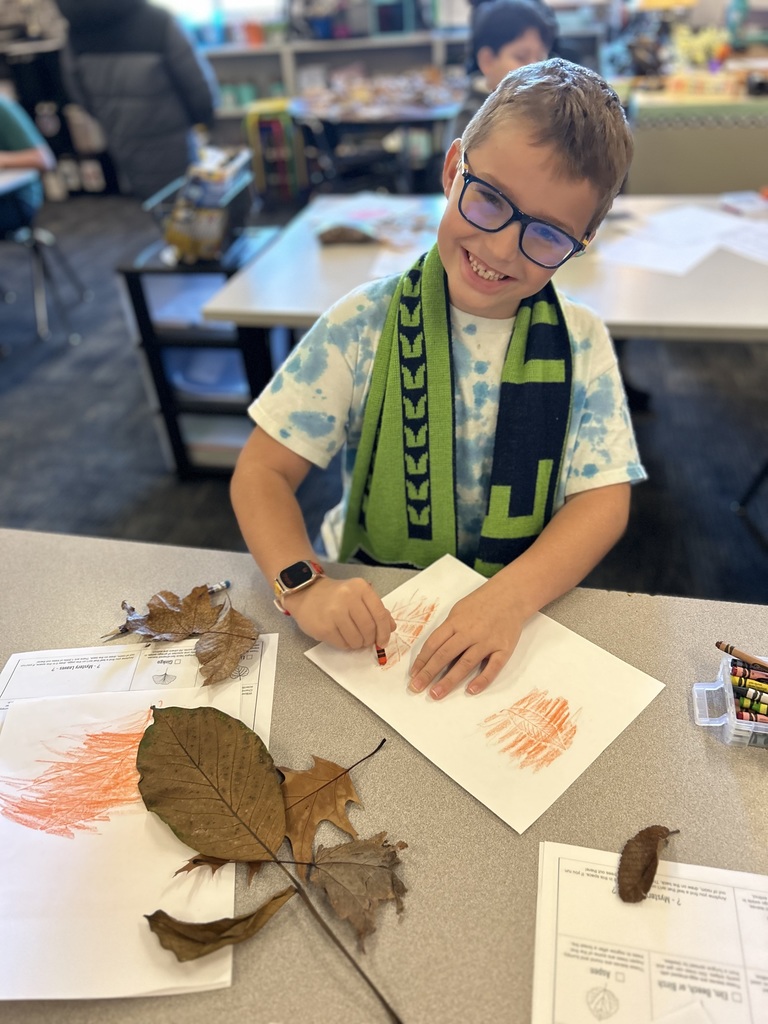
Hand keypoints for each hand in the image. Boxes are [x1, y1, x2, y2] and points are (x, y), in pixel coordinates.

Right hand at [283, 576, 394, 649]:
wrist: (306, 593)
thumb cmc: (337, 596)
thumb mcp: (359, 595)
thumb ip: (376, 609)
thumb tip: (391, 628)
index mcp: (360, 588)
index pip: (380, 614)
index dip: (384, 632)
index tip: (383, 641)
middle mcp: (348, 597)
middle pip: (369, 628)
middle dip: (371, 640)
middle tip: (367, 642)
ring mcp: (334, 612)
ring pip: (357, 639)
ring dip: (359, 644)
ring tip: (354, 639)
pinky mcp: (324, 627)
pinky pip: (342, 644)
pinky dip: (346, 645)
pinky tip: (342, 638)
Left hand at [408, 584, 523, 699]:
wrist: (510, 594)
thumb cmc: (481, 603)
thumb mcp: (458, 610)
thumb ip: (448, 630)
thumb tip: (432, 651)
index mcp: (455, 622)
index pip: (433, 644)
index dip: (421, 660)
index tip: (413, 675)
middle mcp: (469, 632)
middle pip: (445, 655)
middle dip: (429, 673)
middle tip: (416, 688)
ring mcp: (487, 641)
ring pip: (465, 663)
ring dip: (449, 680)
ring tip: (436, 694)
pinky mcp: (503, 649)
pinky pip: (492, 667)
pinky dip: (482, 679)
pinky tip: (471, 690)